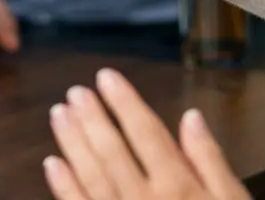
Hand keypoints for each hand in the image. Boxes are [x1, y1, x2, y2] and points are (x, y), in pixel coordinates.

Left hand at [44, 70, 248, 199]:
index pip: (145, 133)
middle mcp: (144, 199)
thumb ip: (212, 161)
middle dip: (92, 118)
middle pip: (112, 150)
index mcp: (179, 185)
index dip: (125, 102)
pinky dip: (64, 187)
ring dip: (72, 143)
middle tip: (74, 91)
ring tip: (58, 114)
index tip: (106, 77)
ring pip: (91, 176)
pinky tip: (52, 164)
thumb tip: (191, 116)